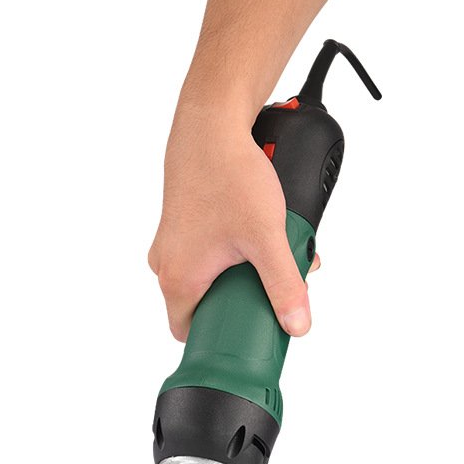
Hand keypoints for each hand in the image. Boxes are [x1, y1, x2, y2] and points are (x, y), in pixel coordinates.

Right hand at [148, 105, 318, 341]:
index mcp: (179, 279)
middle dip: (241, 300)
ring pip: (208, 276)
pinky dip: (232, 251)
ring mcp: (171, 244)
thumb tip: (297, 325)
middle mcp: (167, 265)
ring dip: (240, 273)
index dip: (218, 338)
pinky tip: (256, 234)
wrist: (210, 125)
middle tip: (268, 285)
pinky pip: (205, 253)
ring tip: (269, 253)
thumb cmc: (228, 176)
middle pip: (204, 305)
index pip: (190, 332)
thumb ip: (284, 285)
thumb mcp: (266, 238)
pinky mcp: (181, 226)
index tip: (244, 335)